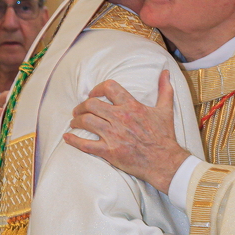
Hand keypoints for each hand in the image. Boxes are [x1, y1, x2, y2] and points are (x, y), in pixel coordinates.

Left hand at [63, 70, 189, 192]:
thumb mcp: (166, 110)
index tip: (93, 94)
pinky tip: (68, 137)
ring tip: (74, 122)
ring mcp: (113, 135)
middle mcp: (120, 118)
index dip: (97, 89)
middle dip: (81, 106)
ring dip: (76, 121)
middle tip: (79, 110)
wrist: (165, 162)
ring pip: (86, 121)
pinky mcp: (109, 151)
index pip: (109, 87)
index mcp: (132, 106)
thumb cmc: (164, 136)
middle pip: (92, 104)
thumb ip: (164, 89)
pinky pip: (85, 145)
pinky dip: (73, 140)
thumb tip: (166, 72)